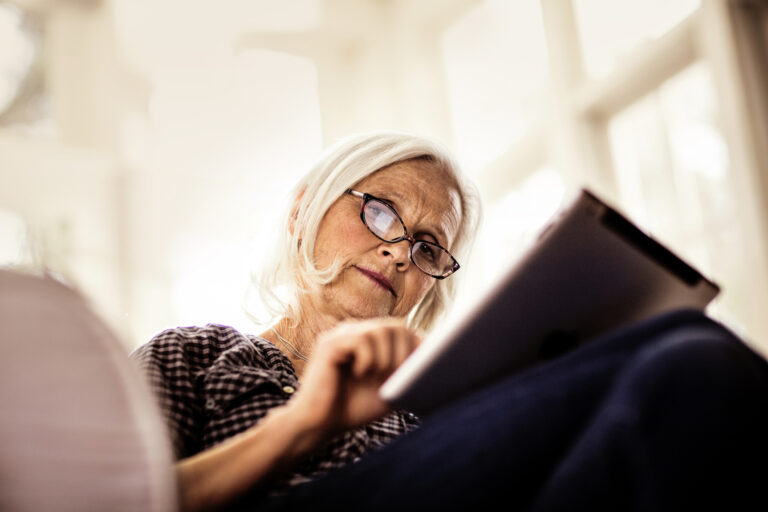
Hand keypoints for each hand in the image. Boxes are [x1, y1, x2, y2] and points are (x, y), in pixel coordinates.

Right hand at [285, 318, 420, 440]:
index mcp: (369, 340)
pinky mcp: (329, 344)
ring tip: (375, 377)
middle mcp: (355, 332)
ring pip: (380, 330)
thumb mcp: (389, 391)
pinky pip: (361, 339)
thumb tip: (437, 366)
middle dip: (404, 353)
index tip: (421, 369)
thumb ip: (407, 375)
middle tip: (395, 377)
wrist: (318, 426)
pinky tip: (359, 374)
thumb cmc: (353, 409)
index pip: (402, 330)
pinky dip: (368, 359)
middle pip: (396, 326)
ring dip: (386, 358)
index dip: (417, 347)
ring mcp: (341, 335)